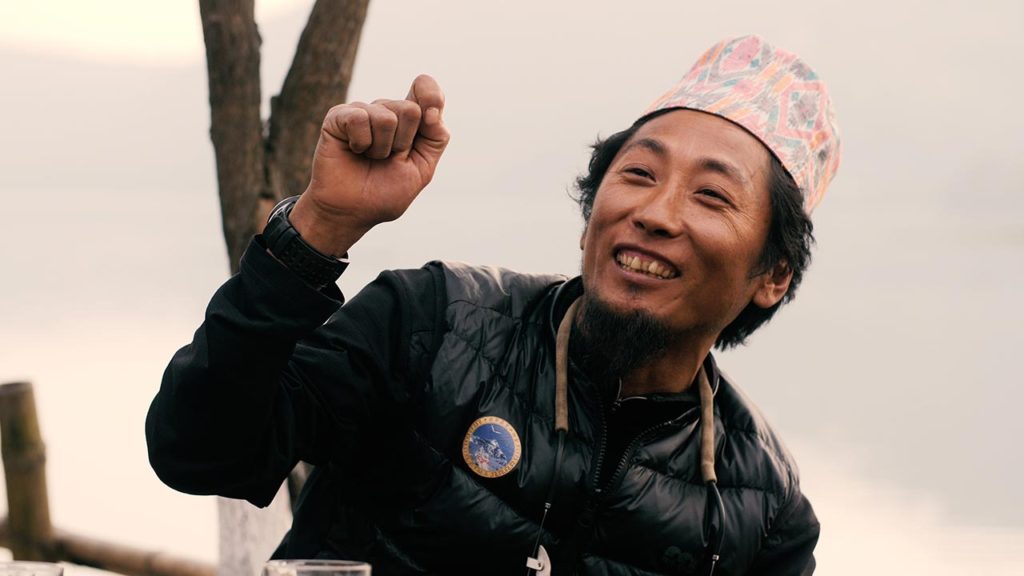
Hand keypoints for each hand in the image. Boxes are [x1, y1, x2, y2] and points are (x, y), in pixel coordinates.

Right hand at [290, 74, 449, 256]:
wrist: (351, 212)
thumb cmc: (385, 192)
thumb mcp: (422, 169)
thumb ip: (435, 139)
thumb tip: (433, 111)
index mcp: (410, 121)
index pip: (426, 90)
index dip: (431, 96)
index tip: (432, 117)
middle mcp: (387, 111)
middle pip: (411, 109)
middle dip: (403, 143)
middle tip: (388, 158)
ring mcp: (363, 111)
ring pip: (386, 117)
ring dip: (381, 149)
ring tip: (369, 158)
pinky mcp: (339, 116)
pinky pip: (359, 118)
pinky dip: (361, 143)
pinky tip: (354, 150)